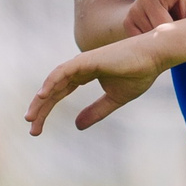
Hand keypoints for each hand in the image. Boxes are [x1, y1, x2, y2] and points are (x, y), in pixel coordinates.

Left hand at [25, 34, 171, 134]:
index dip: (47, 109)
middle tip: (32, 128)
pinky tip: (42, 96)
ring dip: (41, 99)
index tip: (38, 128)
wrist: (154, 57)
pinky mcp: (87, 59)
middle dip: (41, 109)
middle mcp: (79, 67)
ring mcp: (82, 62)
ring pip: (54, 81)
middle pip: (53, 89)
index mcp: (85, 75)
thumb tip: (77, 126)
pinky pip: (63, 71)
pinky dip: (51, 82)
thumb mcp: (114, 100)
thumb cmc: (139, 74)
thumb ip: (96, 111)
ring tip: (31, 117)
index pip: (59, 93)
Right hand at [121, 0, 185, 38]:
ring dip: (160, 43)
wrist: (150, 14)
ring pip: (151, 36)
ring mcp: (135, 8)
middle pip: (161, 25)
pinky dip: (150, 47)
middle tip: (175, 34)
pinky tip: (153, 39)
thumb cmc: (179, 15)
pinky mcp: (127, 22)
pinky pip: (141, 42)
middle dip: (172, 36)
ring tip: (163, 34)